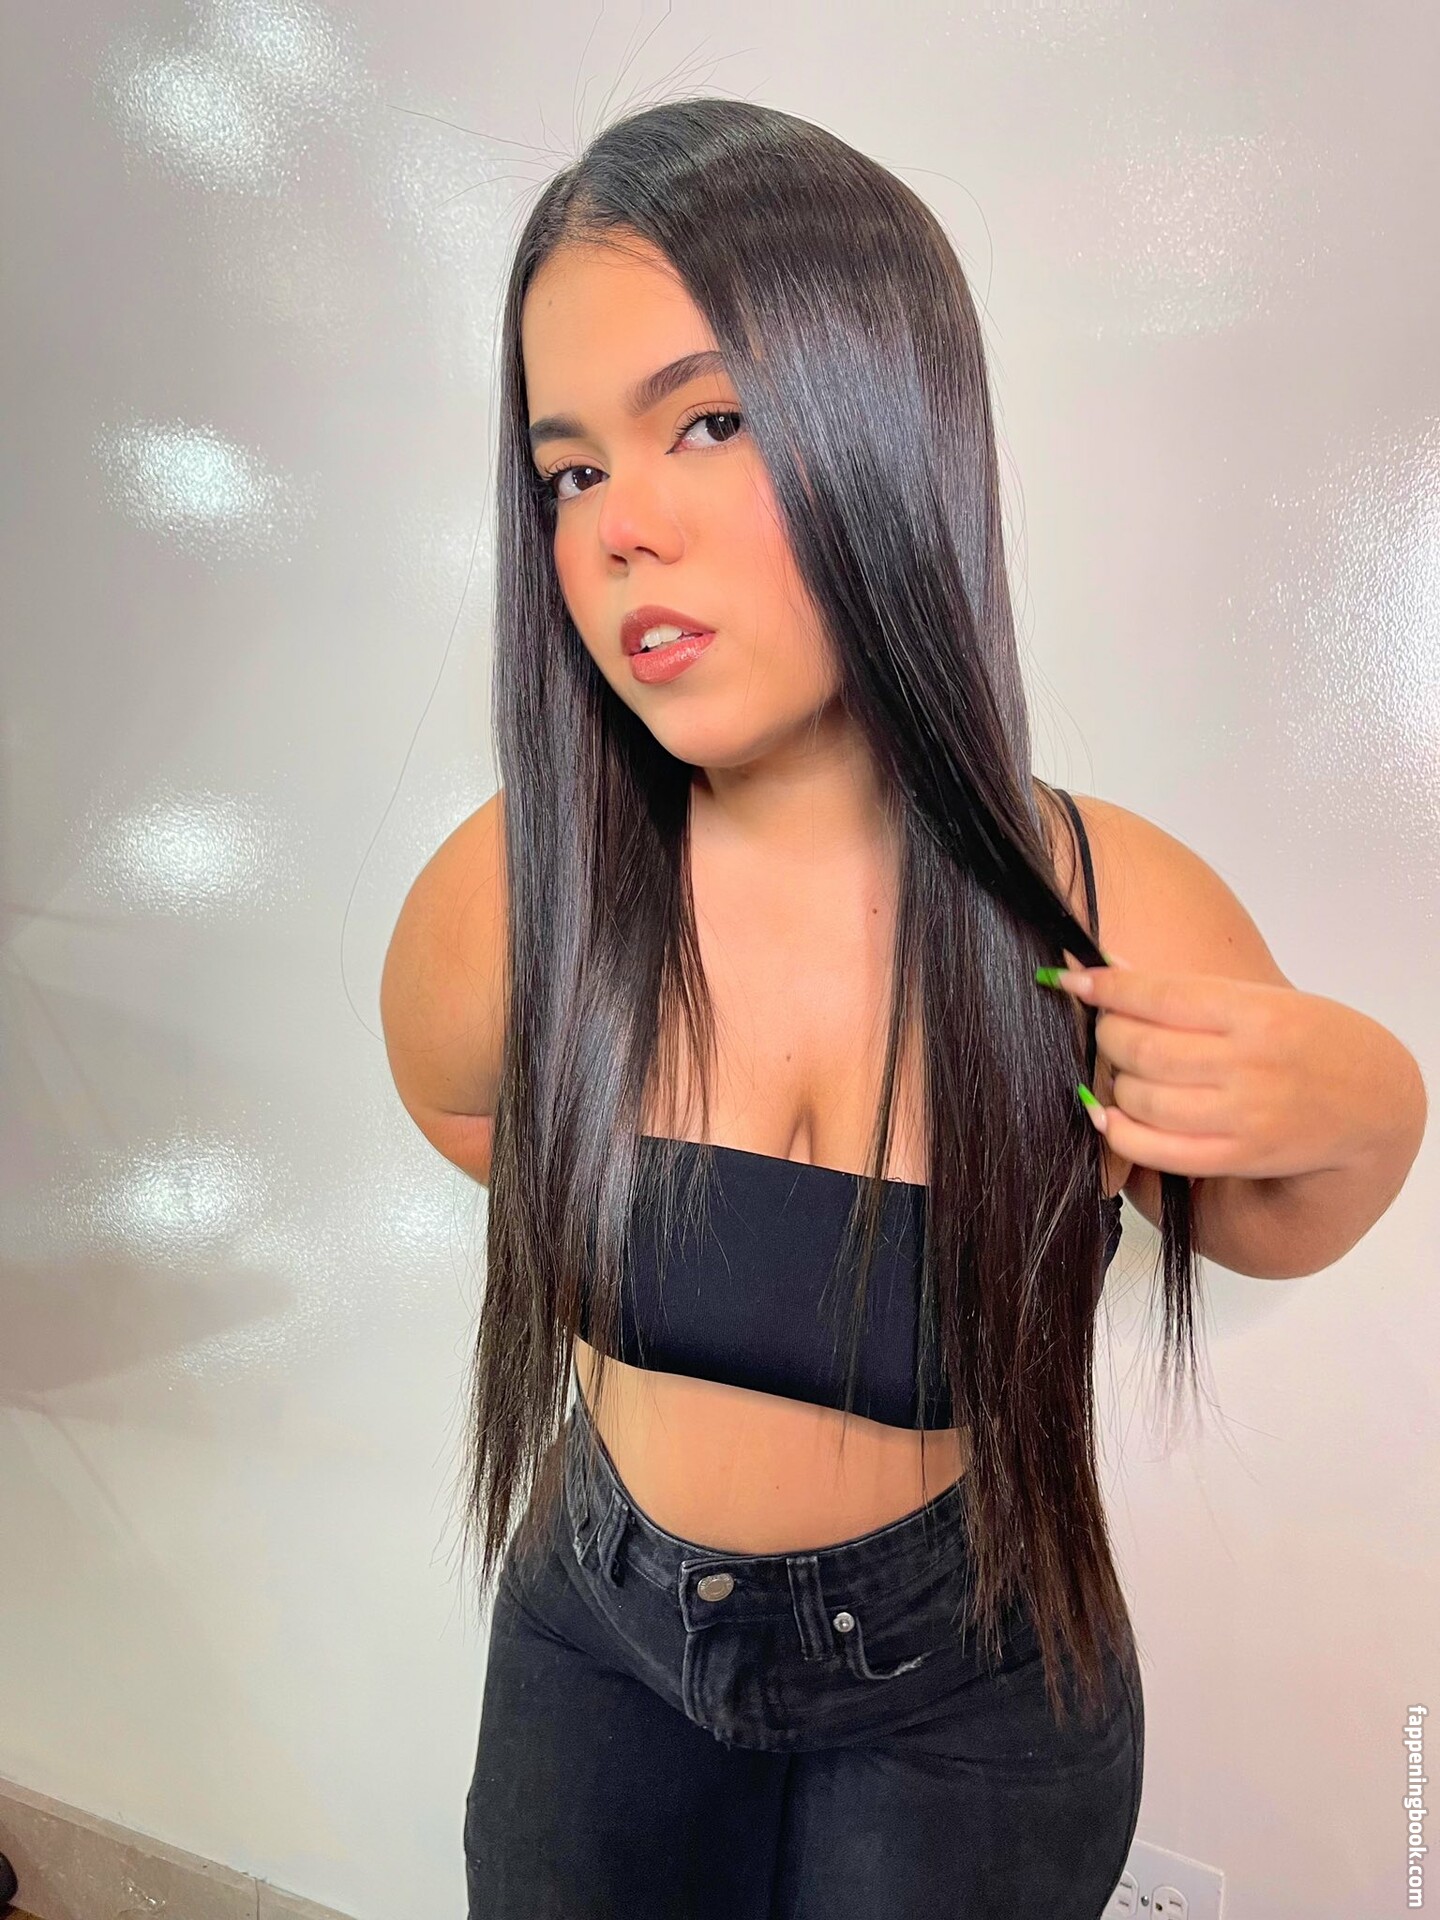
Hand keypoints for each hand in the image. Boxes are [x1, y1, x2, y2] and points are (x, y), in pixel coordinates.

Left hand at [1037, 954, 1371, 1180]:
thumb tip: (1108, 967)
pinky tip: (1109, 1112)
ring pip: (1140, 1096)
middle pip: (1141, 1047)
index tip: (1074, 980)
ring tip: (1124, 1069)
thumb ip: (1187, 991)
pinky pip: (1154, 1148)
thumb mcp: (1262, 1000)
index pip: (1159, 995)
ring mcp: (1243, 1115)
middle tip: (1107, 1028)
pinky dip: (1118, 1130)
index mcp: (1255, 1013)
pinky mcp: (1237, 1157)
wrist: (1373, 1103)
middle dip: (1106, 1033)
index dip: (1106, 987)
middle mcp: (1248, 1064)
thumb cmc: (1311, 1041)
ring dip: (1113, 1080)